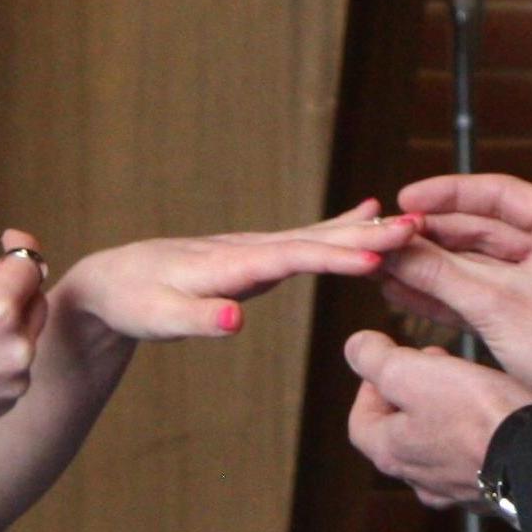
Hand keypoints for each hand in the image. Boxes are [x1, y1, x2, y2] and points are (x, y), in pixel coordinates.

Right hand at [0, 232, 46, 454]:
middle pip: (36, 301)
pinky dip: (2, 352)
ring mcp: (12, 383)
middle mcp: (16, 350)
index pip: (29, 268)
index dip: (21, 247)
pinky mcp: (2, 406)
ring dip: (11, 320)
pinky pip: (14, 368)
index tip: (9, 241)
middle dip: (18, 284)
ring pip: (27, 336)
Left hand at [53, 200, 416, 343]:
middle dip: (367, 233)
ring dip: (364, 227)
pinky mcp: (258, 253)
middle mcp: (249, 246)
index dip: (335, 256)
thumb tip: (237, 320)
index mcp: (231, 263)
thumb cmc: (134, 301)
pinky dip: (341, 226)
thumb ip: (197, 319)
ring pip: (318, 234)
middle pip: (316, 238)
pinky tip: (365, 212)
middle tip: (418, 226)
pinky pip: (308, 239)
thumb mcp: (157, 318)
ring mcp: (256, 246)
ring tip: (410, 219)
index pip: (292, 257)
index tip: (378, 255)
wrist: (113, 278)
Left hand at [345, 330, 530, 507]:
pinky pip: (472, 457)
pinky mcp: (491, 487)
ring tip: (465, 384)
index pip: (361, 422)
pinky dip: (474, 433)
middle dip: (411, 394)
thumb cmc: (475, 413)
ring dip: (442, 413)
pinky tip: (493, 413)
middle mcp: (420, 478)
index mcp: (392, 452)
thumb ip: (376, 360)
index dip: (369, 387)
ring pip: (436, 445)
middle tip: (433, 366)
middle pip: (399, 433)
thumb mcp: (413, 372)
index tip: (394, 361)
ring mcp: (456, 487)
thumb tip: (355, 348)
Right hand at [380, 173, 531, 408]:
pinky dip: (445, 293)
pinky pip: (480, 291)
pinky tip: (404, 291)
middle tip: (388, 236)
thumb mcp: (496, 305)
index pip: (499, 194)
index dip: (448, 194)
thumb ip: (440, 273)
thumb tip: (393, 250)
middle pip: (483, 227)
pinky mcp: (530, 310)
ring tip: (386, 264)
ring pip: (477, 262)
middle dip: (433, 236)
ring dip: (432, 266)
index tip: (407, 198)